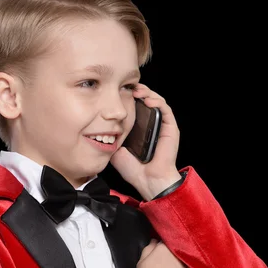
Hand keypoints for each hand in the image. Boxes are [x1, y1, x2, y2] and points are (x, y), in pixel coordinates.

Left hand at [111, 84, 181, 199]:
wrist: (147, 180)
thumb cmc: (133, 169)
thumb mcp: (115, 148)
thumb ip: (109, 137)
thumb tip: (96, 126)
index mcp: (140, 128)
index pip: (136, 106)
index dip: (128, 96)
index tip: (118, 91)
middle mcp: (151, 124)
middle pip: (146, 100)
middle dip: (137, 90)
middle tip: (127, 87)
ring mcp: (162, 125)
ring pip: (157, 101)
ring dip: (147, 93)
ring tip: (137, 90)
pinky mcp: (171, 128)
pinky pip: (166, 110)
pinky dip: (158, 101)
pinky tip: (148, 100)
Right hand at [136, 239, 193, 267]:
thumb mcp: (142, 261)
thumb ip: (150, 248)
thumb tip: (155, 241)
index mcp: (166, 248)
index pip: (170, 242)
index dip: (168, 247)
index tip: (165, 253)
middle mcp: (180, 256)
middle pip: (181, 253)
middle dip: (178, 256)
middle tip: (170, 265)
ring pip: (188, 265)